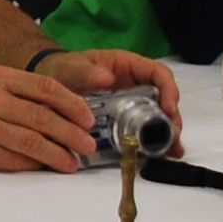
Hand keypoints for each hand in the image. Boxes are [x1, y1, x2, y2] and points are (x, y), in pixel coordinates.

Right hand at [0, 66, 98, 171]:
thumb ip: (18, 91)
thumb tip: (59, 112)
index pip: (45, 87)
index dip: (72, 104)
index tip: (87, 118)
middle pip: (43, 117)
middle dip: (72, 134)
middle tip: (88, 144)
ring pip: (32, 142)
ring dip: (58, 154)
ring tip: (73, 162)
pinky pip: (13, 160)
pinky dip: (34, 165)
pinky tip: (46, 167)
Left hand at [32, 49, 185, 154]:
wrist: (50, 84)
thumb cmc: (64, 69)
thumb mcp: (71, 67)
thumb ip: (85, 72)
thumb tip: (106, 77)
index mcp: (127, 66)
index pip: (158, 73)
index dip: (168, 89)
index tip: (168, 107)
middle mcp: (134, 84)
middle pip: (164, 99)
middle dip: (171, 117)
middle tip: (172, 135)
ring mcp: (132, 103)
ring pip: (157, 116)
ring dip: (166, 133)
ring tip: (171, 150)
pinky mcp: (124, 120)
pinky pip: (142, 130)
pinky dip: (152, 142)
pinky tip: (158, 155)